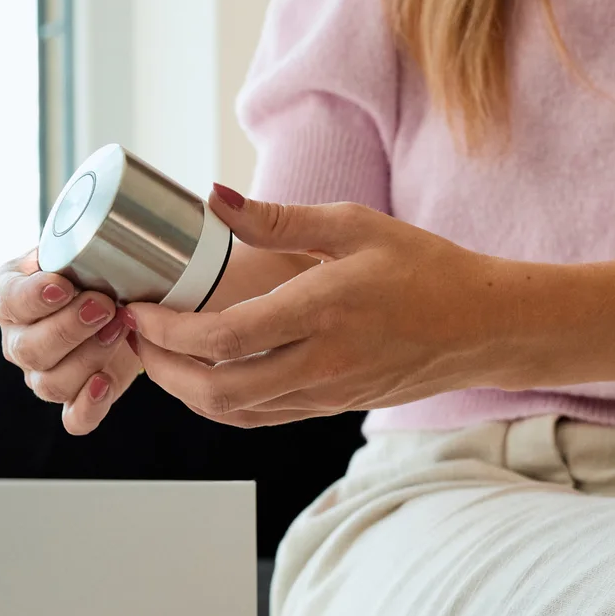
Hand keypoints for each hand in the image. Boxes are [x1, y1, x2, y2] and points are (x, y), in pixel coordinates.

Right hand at [0, 249, 141, 434]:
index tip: (63, 285)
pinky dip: (89, 406)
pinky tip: (105, 383)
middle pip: (30, 349)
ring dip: (89, 358)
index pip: (9, 302)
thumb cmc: (87, 271)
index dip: (34, 298)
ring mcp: (42, 375)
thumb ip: (70, 246)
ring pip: (51, 383)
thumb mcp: (72, 249)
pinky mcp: (74, 399)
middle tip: (103, 306)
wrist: (111, 299)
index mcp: (8, 297)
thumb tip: (86, 246)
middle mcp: (18, 340)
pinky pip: (73, 419)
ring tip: (118, 329)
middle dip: (70, 328)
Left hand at [124, 188, 530, 426]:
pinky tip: (200, 372)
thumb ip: (278, 217)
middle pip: (216, 390)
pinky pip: (259, 417)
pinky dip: (218, 401)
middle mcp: (320, 363)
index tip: (141, 310)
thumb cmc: (422, 268)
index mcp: (322, 311)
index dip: (169, 332)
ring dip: (183, 389)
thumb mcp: (354, 225)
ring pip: (232, 412)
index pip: (225, 339)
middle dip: (161, 368)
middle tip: (134, 336)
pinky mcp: (328, 408)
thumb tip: (213, 198)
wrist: (480, 326)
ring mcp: (324, 394)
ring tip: (157, 353)